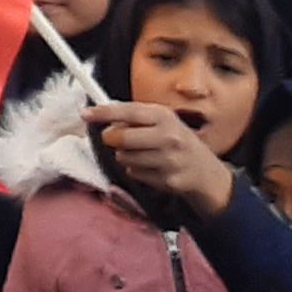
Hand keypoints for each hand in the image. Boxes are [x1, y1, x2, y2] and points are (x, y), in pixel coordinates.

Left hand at [90, 100, 236, 215]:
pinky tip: (151, 167)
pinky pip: (134, 173)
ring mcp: (169, 160)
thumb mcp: (161, 121)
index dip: (103, 113)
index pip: (127, 112)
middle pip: (121, 138)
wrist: (205, 171)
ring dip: (125, 156)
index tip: (86, 114)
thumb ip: (134, 116)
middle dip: (112, 139)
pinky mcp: (167, 180)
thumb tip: (102, 113)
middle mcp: (168, 137)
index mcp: (164, 117)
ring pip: (124, 157)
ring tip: (141, 153)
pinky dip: (136, 170)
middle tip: (115, 139)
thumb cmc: (176, 140)